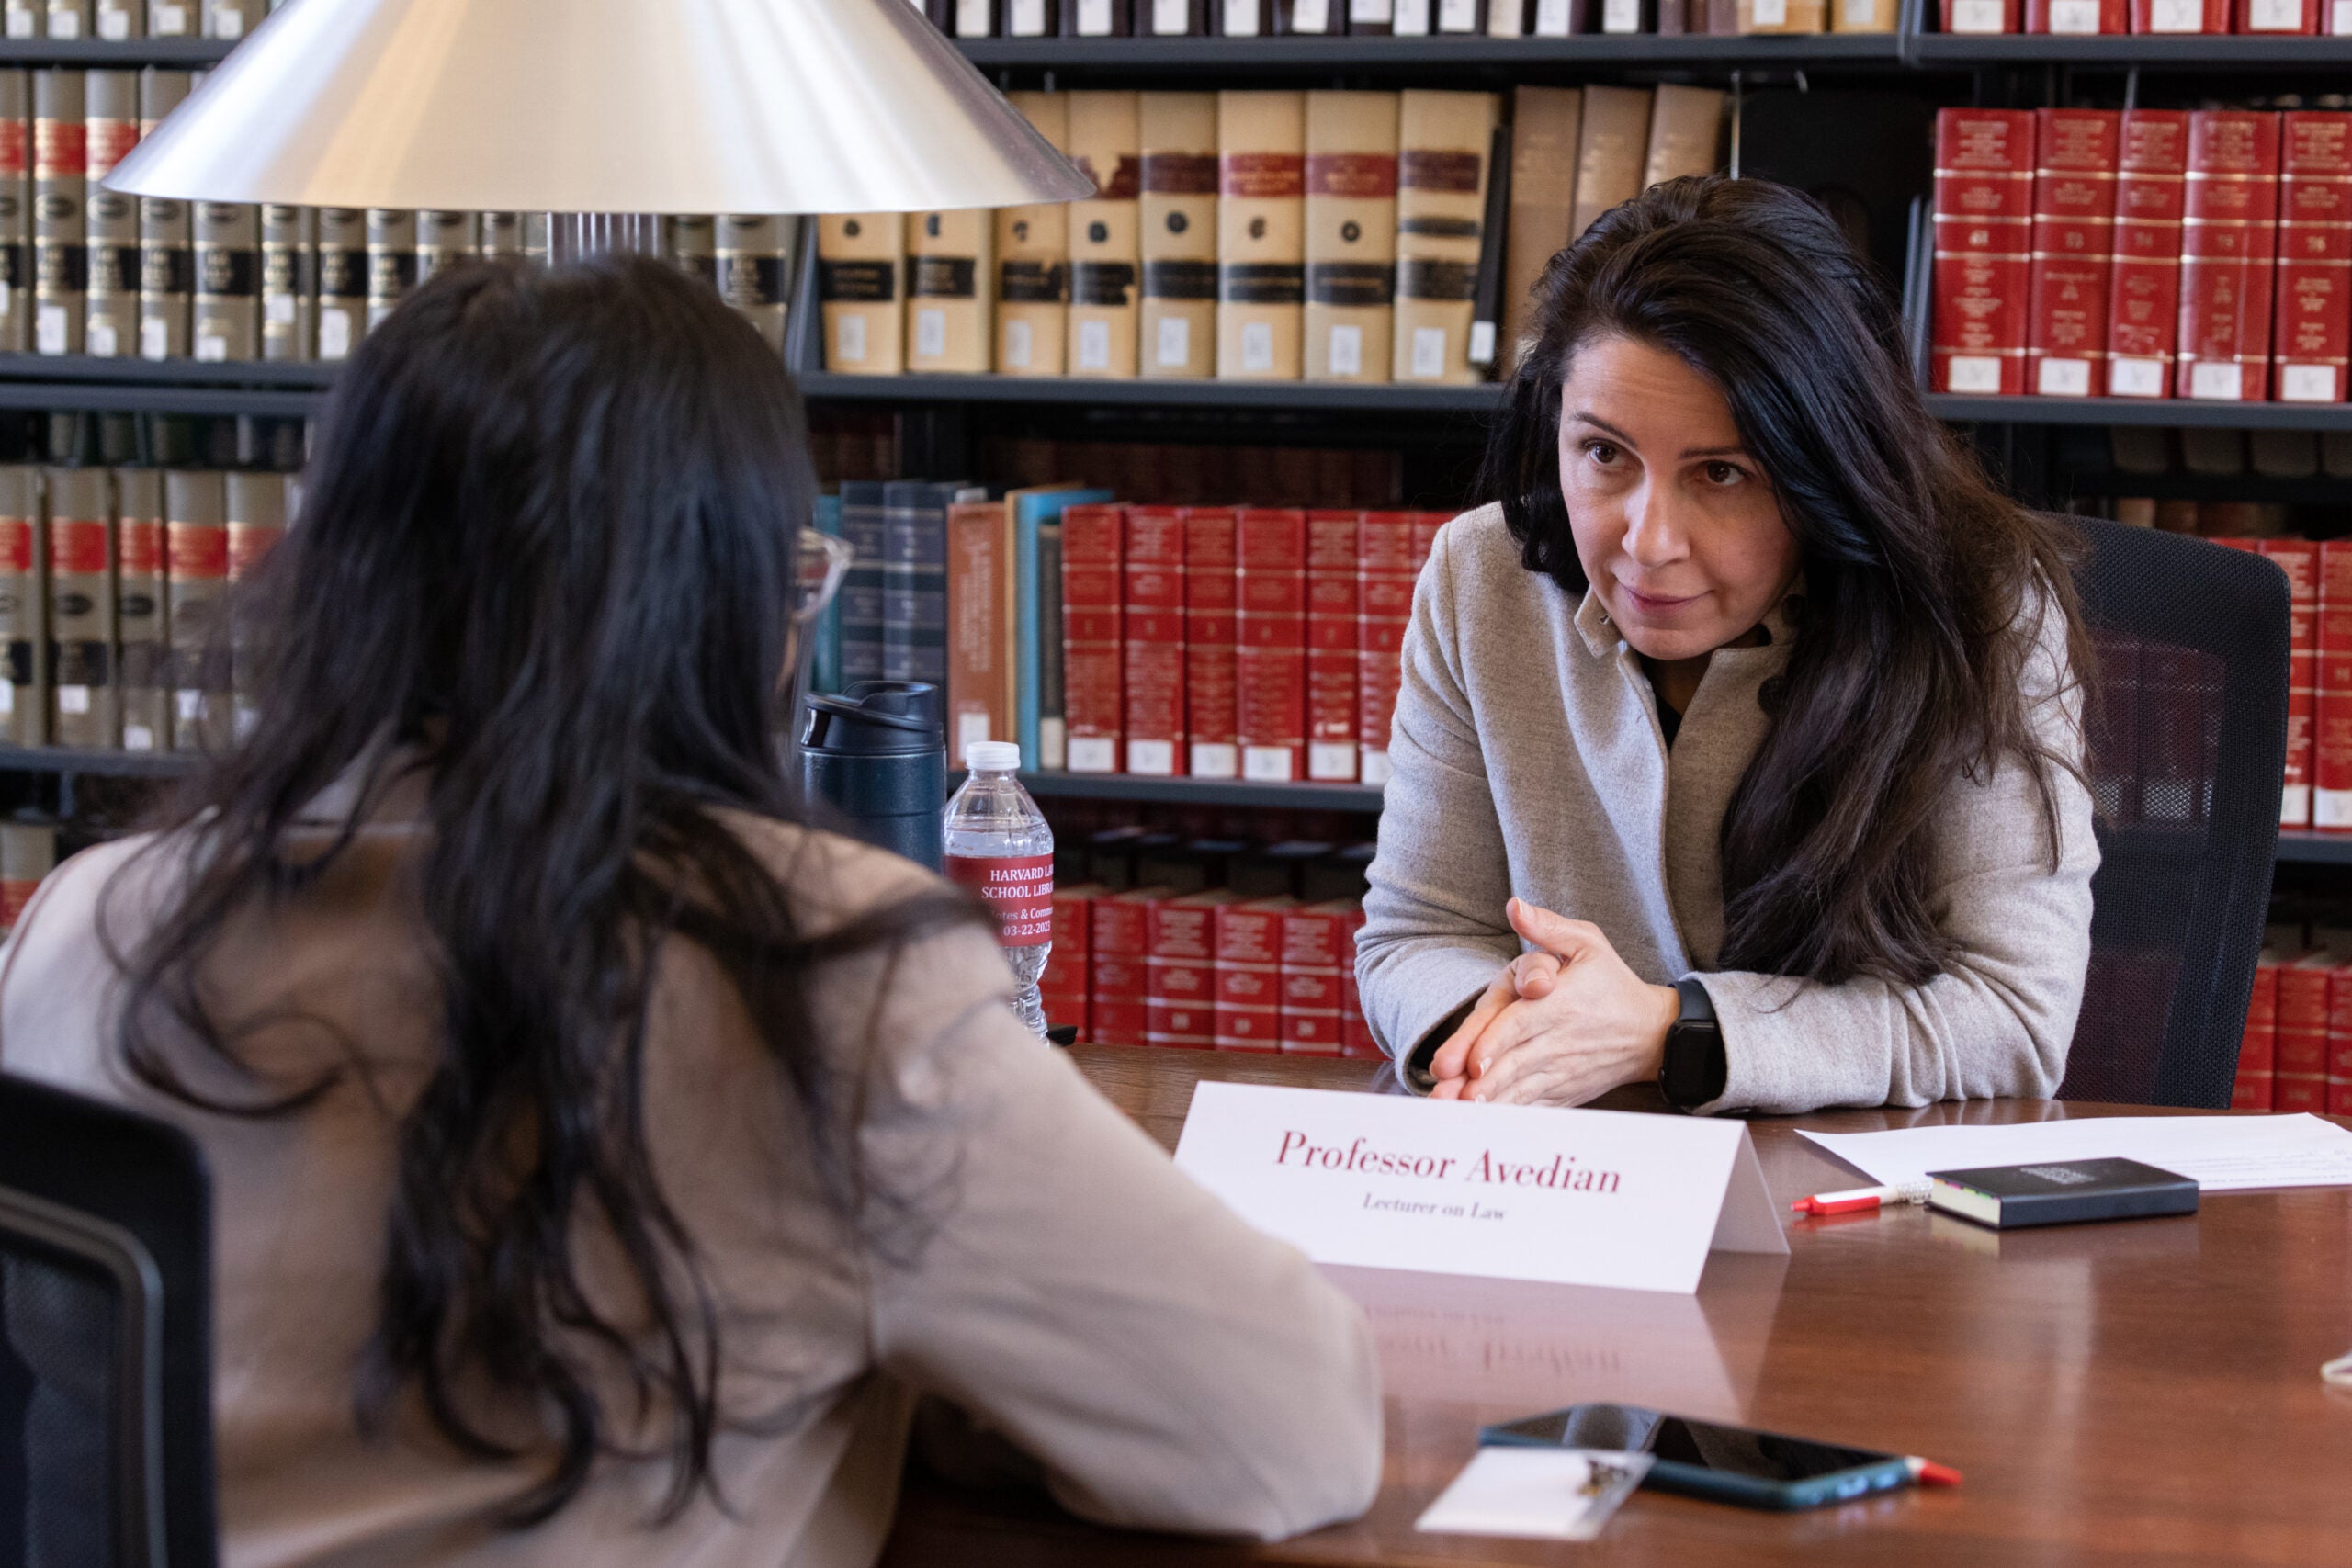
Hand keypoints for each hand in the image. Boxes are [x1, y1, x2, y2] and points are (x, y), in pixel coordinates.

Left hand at [1427, 898, 1680, 1107]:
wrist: (1651, 1033)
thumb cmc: (1612, 982)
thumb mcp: (1587, 943)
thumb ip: (1547, 927)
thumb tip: (1514, 906)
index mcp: (1561, 1003)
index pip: (1522, 1024)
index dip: (1497, 1042)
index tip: (1474, 1062)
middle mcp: (1559, 1040)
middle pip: (1514, 1062)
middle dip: (1481, 1081)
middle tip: (1449, 1096)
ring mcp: (1561, 1071)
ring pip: (1520, 1090)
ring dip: (1488, 1104)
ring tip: (1457, 1114)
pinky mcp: (1562, 1092)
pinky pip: (1533, 1107)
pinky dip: (1508, 1117)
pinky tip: (1483, 1125)